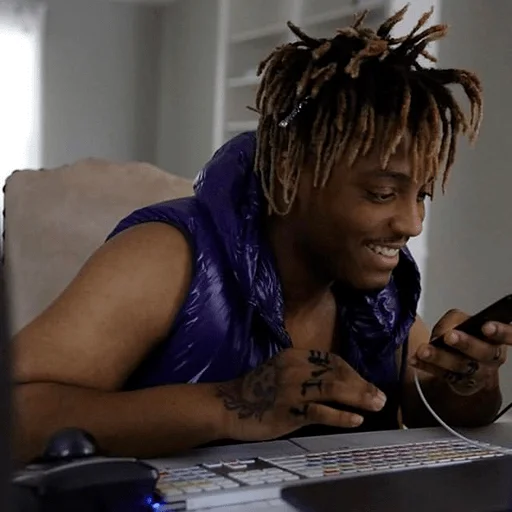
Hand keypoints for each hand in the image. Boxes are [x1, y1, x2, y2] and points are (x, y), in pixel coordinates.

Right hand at [216, 348, 386, 441]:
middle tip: (381, 397)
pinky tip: (356, 420)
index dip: (353, 373)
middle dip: (362, 385)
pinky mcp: (289, 410)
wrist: (229, 404)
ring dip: (358, 397)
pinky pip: (320, 412)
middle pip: (337, 374)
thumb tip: (337, 382)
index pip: (333, 361)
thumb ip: (305, 372)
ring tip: (377, 405)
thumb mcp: (281, 371)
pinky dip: (340, 415)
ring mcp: (292, 389)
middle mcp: (295, 368)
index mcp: (294, 356)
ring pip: (333, 390)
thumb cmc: (258, 390)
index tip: (365, 385)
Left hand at [410, 309, 508, 395]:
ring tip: (424, 350)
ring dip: (439, 356)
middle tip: (450, 336)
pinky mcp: (459, 383)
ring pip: (459, 365)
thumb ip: (456, 320)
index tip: (487, 327)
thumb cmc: (469, 337)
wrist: (468, 367)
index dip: (501, 332)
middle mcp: (491, 357)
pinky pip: (441, 374)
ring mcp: (476, 373)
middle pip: (482, 352)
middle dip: (465, 343)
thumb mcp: (464, 323)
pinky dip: (426, 365)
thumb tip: (446, 328)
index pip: (509, 336)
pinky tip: (416, 359)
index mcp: (496, 339)